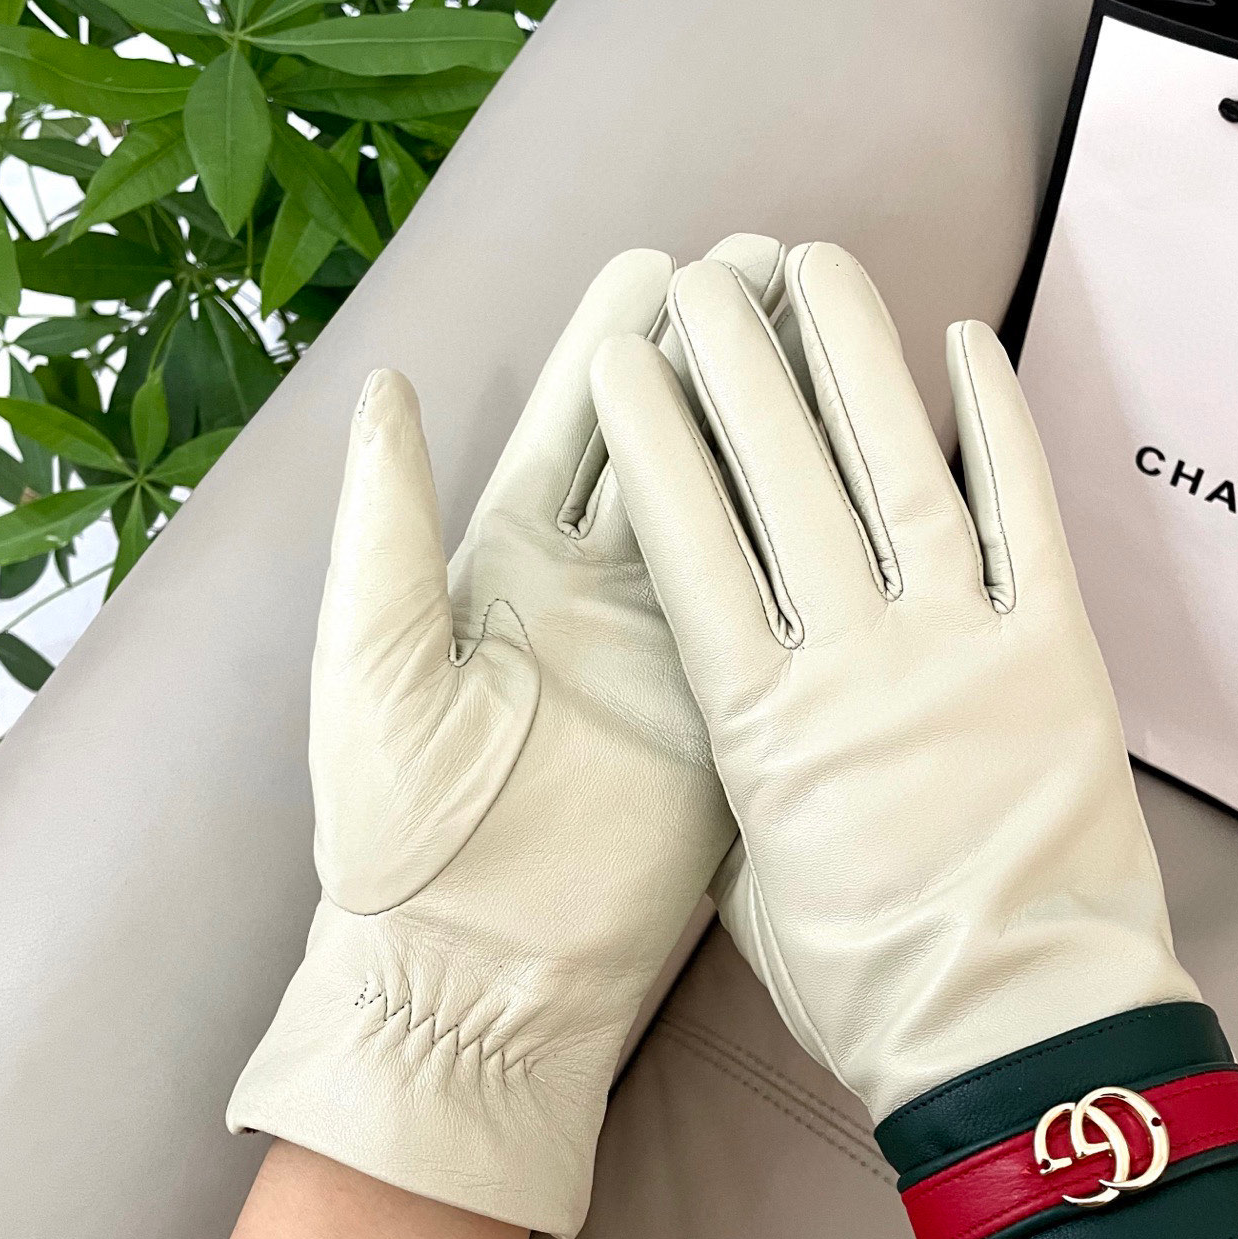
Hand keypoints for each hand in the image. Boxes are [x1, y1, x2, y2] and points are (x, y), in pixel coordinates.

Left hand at [229, 237, 784, 1236]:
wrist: (480, 977)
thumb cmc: (400, 834)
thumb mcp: (376, 667)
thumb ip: (386, 527)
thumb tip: (389, 386)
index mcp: (503, 571)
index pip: (570, 432)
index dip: (615, 345)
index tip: (662, 261)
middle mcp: (596, 599)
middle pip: (665, 450)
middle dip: (716, 358)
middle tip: (774, 268)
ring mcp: (672, 656)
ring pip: (732, 517)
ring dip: (773, 429)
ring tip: (827, 336)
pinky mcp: (730, 716)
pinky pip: (775, 614)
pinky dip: (814, 543)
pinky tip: (861, 474)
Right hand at [593, 242, 1237, 1238]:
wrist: (1004, 1036)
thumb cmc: (856, 979)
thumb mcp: (744, 875)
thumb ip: (725, 755)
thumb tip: (717, 674)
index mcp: (755, 713)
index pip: (686, 537)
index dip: (653, 433)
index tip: (625, 348)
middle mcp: (852, 658)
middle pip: (782, 476)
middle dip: (736, 360)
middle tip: (707, 271)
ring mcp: (960, 648)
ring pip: (896, 470)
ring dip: (853, 358)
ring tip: (812, 266)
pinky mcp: (1056, 659)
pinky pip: (1027, 522)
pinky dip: (1001, 429)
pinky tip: (969, 346)